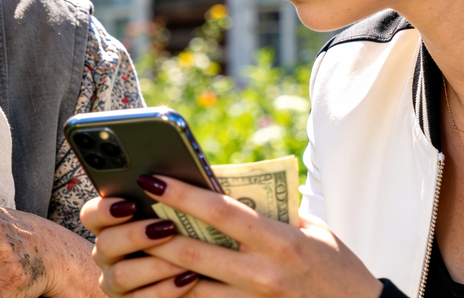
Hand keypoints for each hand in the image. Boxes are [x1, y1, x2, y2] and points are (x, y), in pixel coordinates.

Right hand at [80, 197, 197, 297]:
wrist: (202, 274)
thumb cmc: (183, 232)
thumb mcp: (172, 213)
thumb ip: (165, 198)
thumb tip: (170, 182)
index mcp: (110, 225)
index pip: (91, 214)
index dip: (105, 209)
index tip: (131, 203)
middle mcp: (107, 254)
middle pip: (105, 244)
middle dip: (135, 235)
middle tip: (167, 227)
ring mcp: (115, 281)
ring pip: (121, 275)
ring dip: (154, 266)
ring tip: (185, 260)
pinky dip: (166, 289)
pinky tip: (191, 278)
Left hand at [82, 176, 382, 297]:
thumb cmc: (336, 265)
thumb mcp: (312, 229)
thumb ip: (271, 210)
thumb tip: (223, 187)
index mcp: (281, 242)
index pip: (220, 212)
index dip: (181, 194)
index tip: (152, 177)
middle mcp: (263, 275)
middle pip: (192, 252)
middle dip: (154, 232)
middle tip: (127, 212)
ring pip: (189, 287)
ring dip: (157, 267)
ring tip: (131, 246)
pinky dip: (176, 294)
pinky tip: (155, 282)